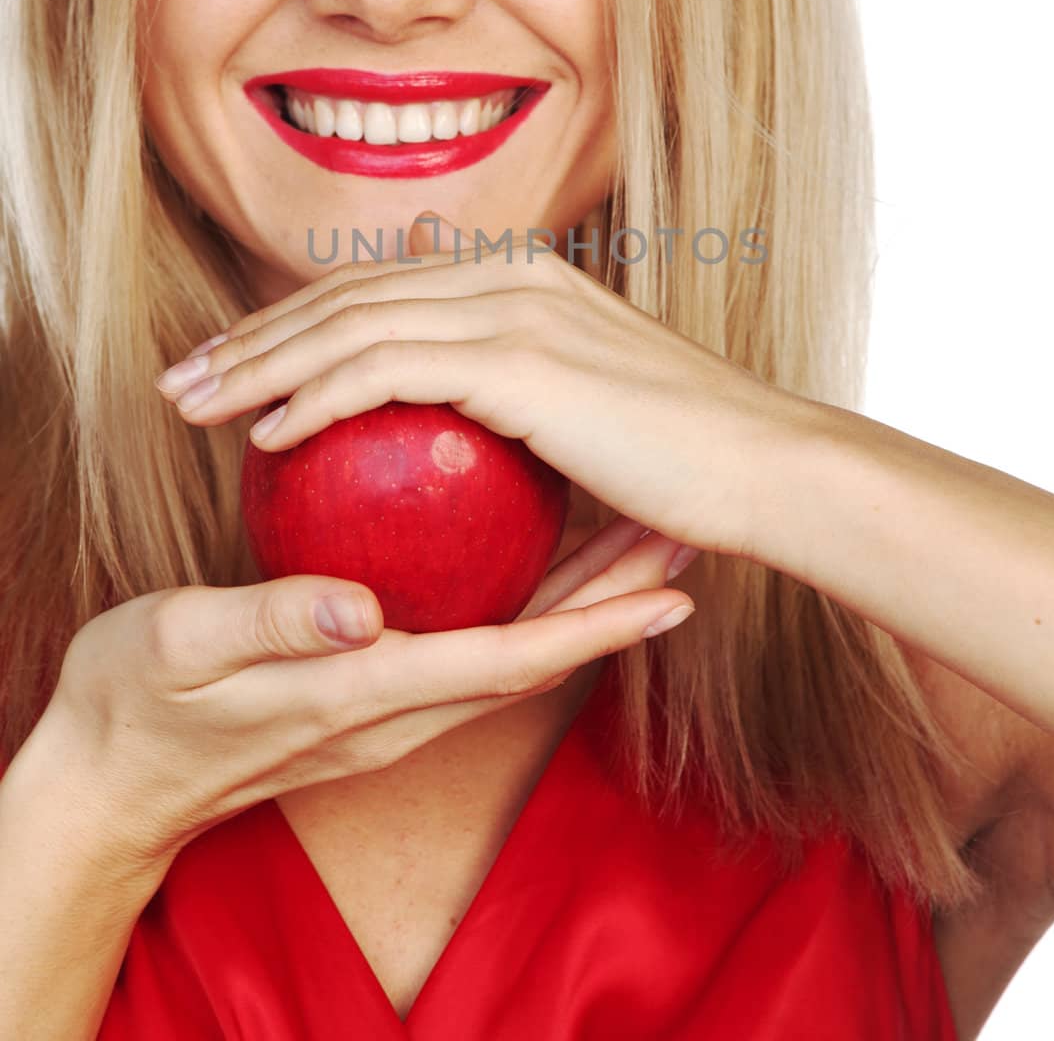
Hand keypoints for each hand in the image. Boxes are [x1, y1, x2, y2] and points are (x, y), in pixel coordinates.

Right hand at [17, 520, 694, 873]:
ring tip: (644, 531)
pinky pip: (469, 637)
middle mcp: (396, 703)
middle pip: (536, 652)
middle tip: (687, 537)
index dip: (595, 626)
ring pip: (512, 644)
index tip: (670, 594)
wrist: (113, 774)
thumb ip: (269, 626)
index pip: (505, 659)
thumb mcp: (180, 649)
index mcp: (364, 693)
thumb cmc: (137, 704)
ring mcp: (388, 698)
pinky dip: (521, 594)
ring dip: (584, 595)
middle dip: (618, 604)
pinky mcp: (372, 682)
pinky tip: (535, 542)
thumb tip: (361, 608)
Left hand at [156, 209, 816, 552]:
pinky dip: (318, 398)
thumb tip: (452, 444)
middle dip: (251, 334)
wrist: (762, 466)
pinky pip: (385, 369)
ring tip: (195, 407)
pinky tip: (270, 436)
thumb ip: (511, 410)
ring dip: (259, 363)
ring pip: (347, 323)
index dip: (293, 319)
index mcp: (519, 275)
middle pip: (343, 293)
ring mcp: (512, 306)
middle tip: (184, 381)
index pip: (377, 286)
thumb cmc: (680, 464)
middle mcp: (508, 271)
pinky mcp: (517, 355)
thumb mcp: (586, 419)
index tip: (235, 365)